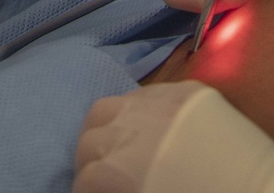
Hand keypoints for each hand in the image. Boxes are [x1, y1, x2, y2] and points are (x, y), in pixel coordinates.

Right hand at [73, 82, 203, 192]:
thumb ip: (123, 188)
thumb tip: (112, 184)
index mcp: (119, 168)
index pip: (84, 177)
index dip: (87, 191)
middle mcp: (133, 127)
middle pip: (90, 134)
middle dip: (91, 157)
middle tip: (104, 174)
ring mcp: (162, 102)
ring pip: (114, 105)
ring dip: (112, 127)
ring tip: (125, 147)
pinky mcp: (189, 91)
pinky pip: (151, 94)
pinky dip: (143, 111)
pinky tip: (155, 129)